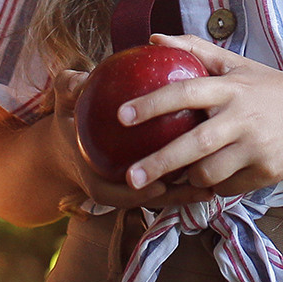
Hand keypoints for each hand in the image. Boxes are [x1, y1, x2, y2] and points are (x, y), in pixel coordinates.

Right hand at [47, 67, 212, 212]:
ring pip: (164, 195)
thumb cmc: (70, 116)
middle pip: (147, 199)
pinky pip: (171, 182)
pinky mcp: (149, 180)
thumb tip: (78, 82)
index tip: (157, 189)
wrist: (72, 136)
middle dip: (173, 198)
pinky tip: (216, 166)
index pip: (112, 193)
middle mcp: (116, 187)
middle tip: (200, 186)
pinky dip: (190, 177)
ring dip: (189, 192)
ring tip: (218, 183)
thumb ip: (68, 89)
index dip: (135, 195)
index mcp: (93, 177)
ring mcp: (134, 186)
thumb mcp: (64, 100)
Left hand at [119, 35, 282, 195]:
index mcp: (231, 87)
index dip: (152, 103)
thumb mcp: (238, 65)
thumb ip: (195, 51)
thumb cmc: (272, 89)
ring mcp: (256, 147)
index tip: (122, 115)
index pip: (185, 92)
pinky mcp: (267, 172)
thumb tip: (153, 39)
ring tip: (177, 175)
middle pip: (193, 144)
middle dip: (159, 163)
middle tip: (129, 178)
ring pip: (208, 172)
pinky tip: (211, 178)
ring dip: (188, 177)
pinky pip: (227, 186)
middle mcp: (242, 117)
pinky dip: (214, 185)